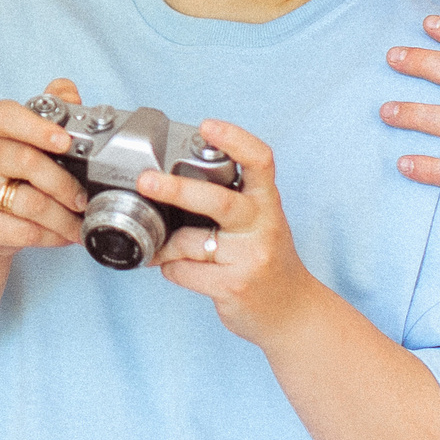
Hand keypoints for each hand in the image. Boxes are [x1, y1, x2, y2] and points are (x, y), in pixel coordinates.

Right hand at [0, 77, 88, 259]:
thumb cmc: (13, 172)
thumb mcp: (30, 137)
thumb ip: (52, 108)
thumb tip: (71, 94)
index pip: (6, 116)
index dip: (37, 127)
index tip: (65, 141)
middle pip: (26, 162)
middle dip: (64, 183)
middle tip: (83, 198)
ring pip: (30, 203)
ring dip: (64, 217)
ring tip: (80, 223)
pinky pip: (24, 232)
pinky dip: (51, 237)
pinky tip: (63, 236)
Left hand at [143, 121, 316, 342]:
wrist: (293, 313)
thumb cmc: (266, 261)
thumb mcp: (259, 223)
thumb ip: (230, 201)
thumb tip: (171, 183)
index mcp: (267, 203)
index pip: (260, 161)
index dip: (235, 140)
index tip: (208, 126)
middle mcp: (262, 226)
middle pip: (218, 200)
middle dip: (177, 189)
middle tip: (146, 181)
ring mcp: (249, 258)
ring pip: (188, 242)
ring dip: (167, 247)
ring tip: (166, 250)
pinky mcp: (234, 286)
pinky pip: (183, 271)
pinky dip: (171, 269)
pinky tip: (182, 270)